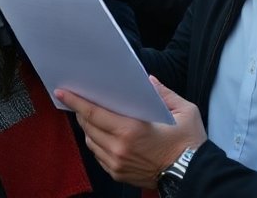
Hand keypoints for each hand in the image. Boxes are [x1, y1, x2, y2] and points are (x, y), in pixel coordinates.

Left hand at [56, 77, 205, 188]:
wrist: (193, 175)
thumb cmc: (189, 144)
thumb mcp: (185, 112)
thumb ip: (165, 93)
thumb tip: (149, 81)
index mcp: (132, 130)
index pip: (94, 113)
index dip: (76, 101)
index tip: (62, 92)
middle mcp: (119, 148)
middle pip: (88, 126)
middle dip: (80, 112)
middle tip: (77, 100)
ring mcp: (116, 163)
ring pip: (90, 141)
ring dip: (88, 128)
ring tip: (91, 117)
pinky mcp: (118, 174)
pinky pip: (98, 155)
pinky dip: (97, 144)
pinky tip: (103, 135)